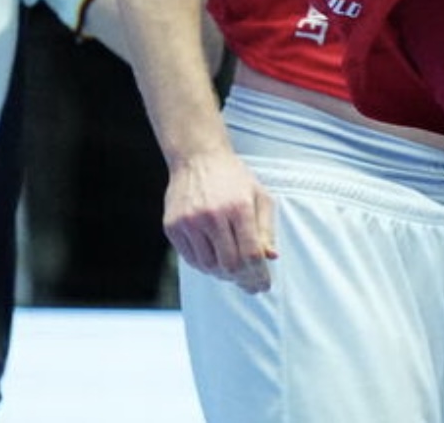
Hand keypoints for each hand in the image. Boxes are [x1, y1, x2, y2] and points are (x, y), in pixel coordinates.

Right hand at [163, 151, 277, 294]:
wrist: (197, 158)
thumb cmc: (233, 177)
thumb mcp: (259, 195)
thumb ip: (266, 228)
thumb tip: (271, 258)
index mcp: (239, 207)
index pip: (251, 253)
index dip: (259, 275)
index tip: (264, 285)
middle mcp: (212, 215)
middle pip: (229, 264)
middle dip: (243, 280)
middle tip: (250, 285)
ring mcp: (189, 222)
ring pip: (208, 265)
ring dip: (223, 275)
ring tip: (234, 273)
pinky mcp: (172, 226)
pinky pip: (190, 258)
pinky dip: (204, 266)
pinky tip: (215, 263)